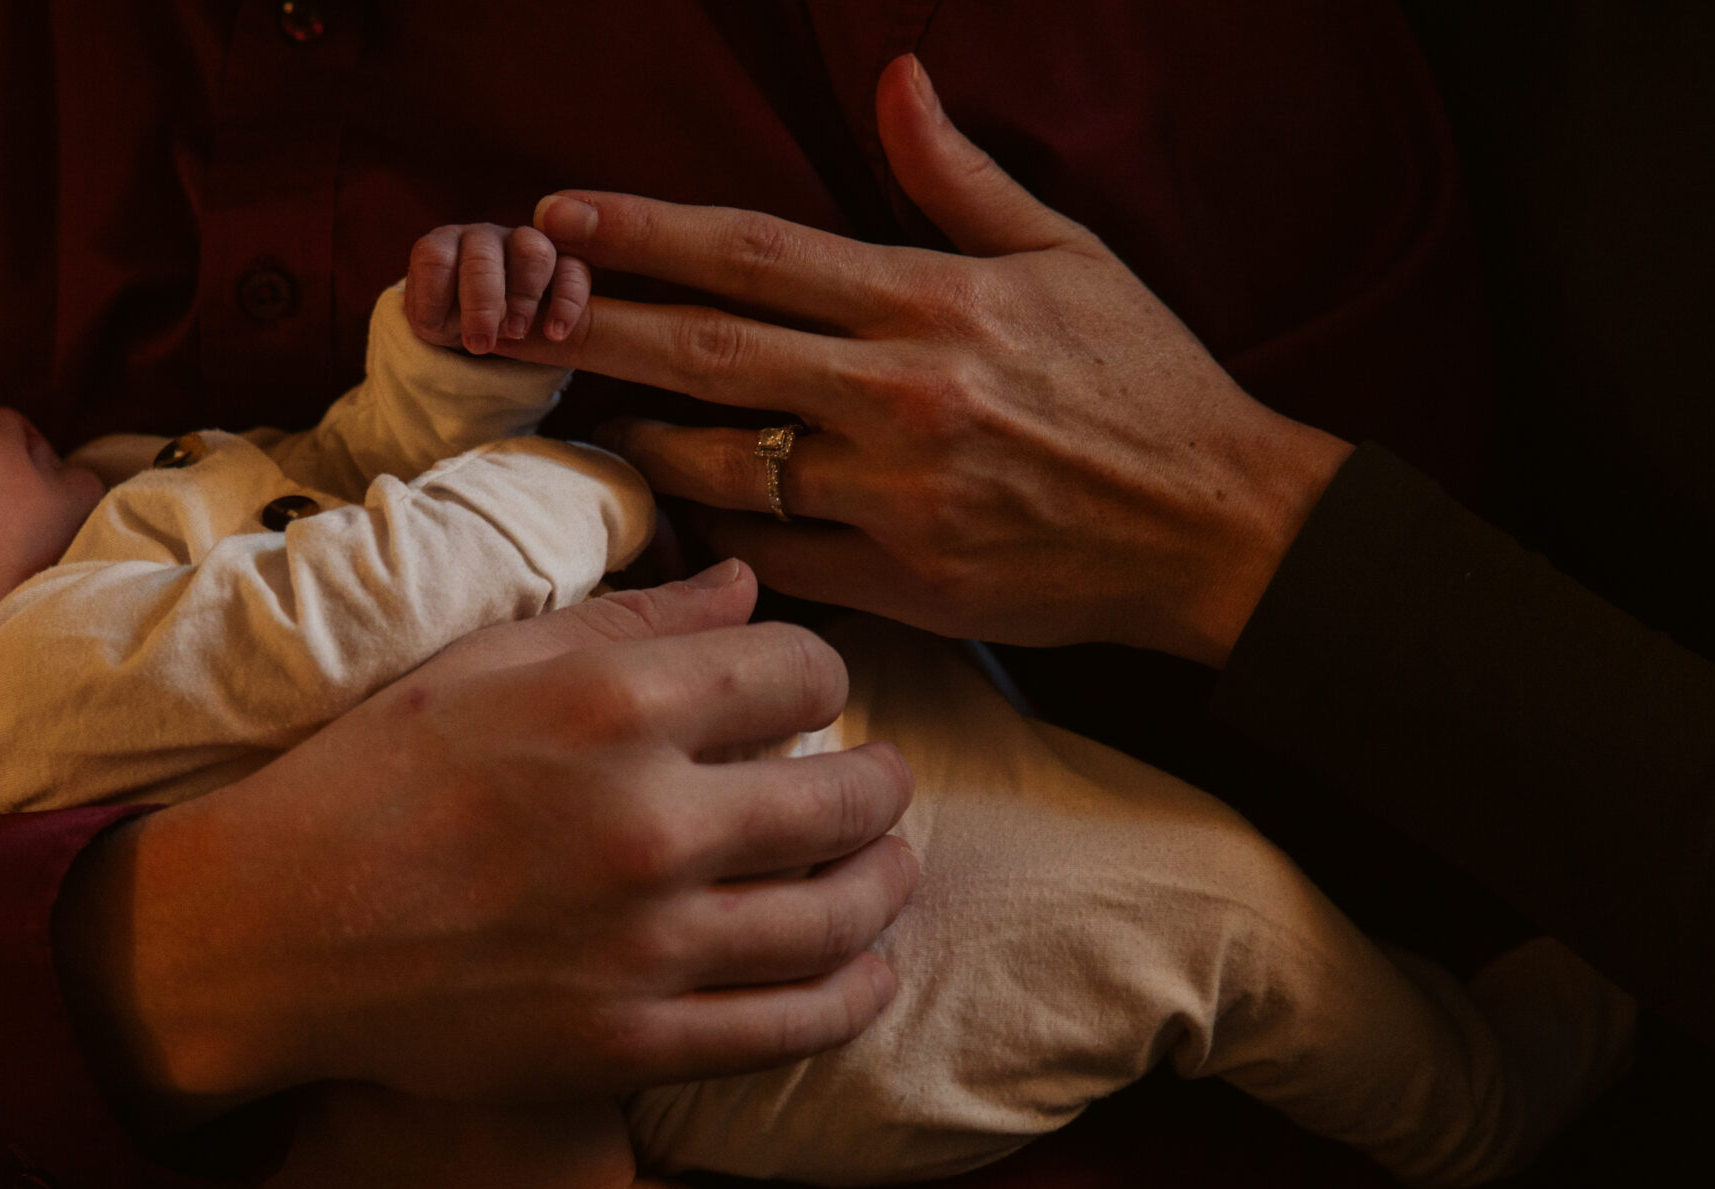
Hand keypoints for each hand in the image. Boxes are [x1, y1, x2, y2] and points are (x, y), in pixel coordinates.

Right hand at [56, 560, 919, 1113]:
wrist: (273, 931)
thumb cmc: (370, 778)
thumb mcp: (488, 664)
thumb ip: (632, 620)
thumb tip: (751, 587)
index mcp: (614, 704)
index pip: (806, 671)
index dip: (825, 677)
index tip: (810, 697)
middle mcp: (648, 821)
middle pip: (851, 795)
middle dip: (882, 783)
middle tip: (879, 782)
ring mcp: (646, 944)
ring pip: (843, 916)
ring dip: (887, 884)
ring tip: (887, 869)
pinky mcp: (633, 1042)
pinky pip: (797, 1024)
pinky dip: (855, 993)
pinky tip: (866, 969)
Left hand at [403, 219, 593, 354]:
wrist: (481, 325)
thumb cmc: (450, 323)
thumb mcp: (432, 325)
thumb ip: (433, 316)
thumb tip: (471, 330)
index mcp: (442, 247)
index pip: (434, 258)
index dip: (436, 297)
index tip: (441, 331)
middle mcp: (483, 238)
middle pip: (483, 256)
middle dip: (482, 305)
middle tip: (481, 343)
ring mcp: (523, 244)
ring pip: (532, 251)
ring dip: (524, 297)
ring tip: (516, 333)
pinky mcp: (561, 262)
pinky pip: (573, 270)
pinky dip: (567, 302)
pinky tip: (555, 333)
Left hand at [496, 55, 1351, 666]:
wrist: (1215, 528)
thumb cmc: (1142, 383)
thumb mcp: (1066, 254)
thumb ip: (960, 175)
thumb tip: (897, 80)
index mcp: (930, 301)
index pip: (754, 253)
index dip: (644, 233)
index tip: (560, 219)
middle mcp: (898, 393)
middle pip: (704, 352)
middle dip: (589, 329)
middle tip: (499, 315)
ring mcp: (893, 494)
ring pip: (718, 464)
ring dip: (634, 439)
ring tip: (573, 416)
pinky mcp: (900, 582)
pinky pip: (767, 554)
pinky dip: (706, 531)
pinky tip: (661, 508)